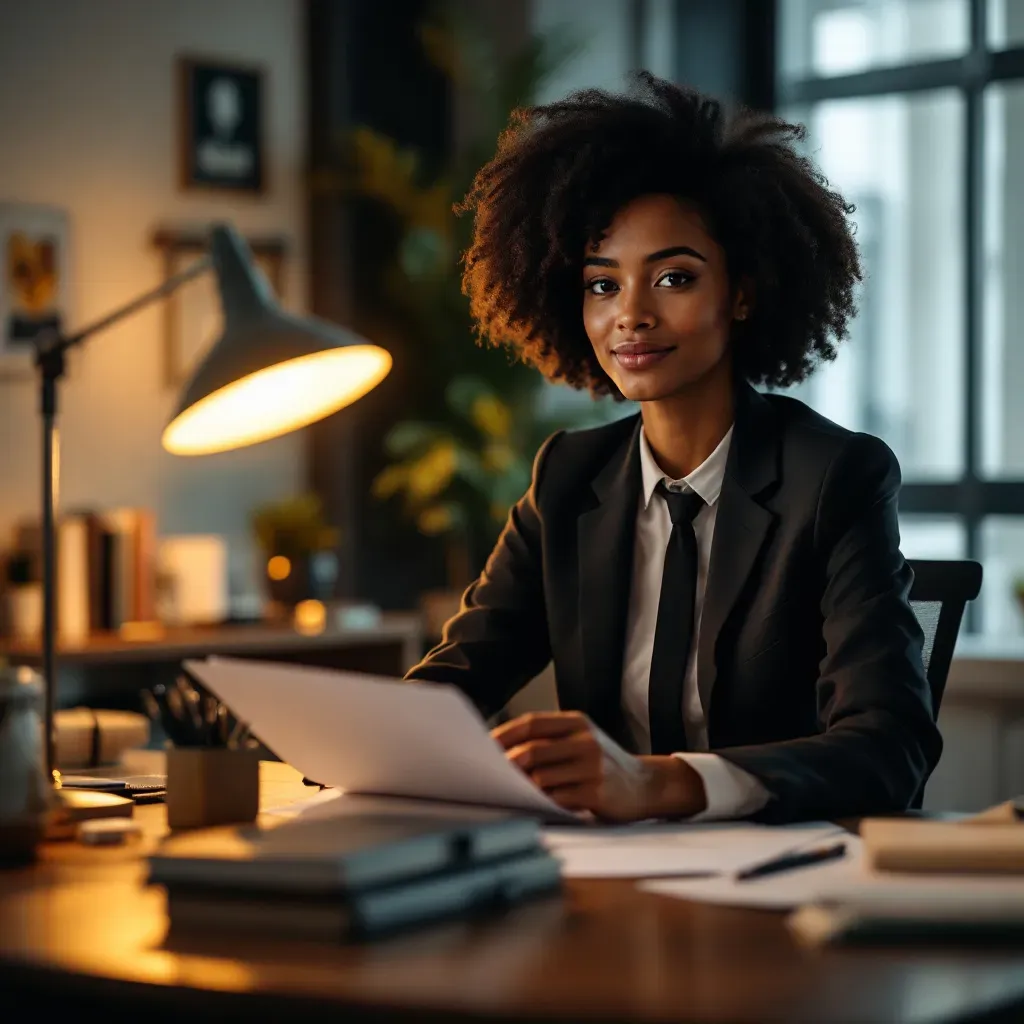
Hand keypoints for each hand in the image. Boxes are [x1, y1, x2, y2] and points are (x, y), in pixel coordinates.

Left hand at [491, 711, 706, 821]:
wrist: (645, 785)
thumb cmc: (602, 764)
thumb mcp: (581, 741)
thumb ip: (550, 741)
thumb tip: (503, 752)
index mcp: (577, 722)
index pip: (531, 723)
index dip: (504, 735)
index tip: (482, 748)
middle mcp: (585, 740)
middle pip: (533, 750)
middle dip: (507, 766)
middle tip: (489, 777)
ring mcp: (592, 766)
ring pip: (542, 777)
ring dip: (521, 788)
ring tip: (508, 794)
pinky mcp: (596, 792)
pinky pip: (557, 798)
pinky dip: (540, 803)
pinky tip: (533, 806)